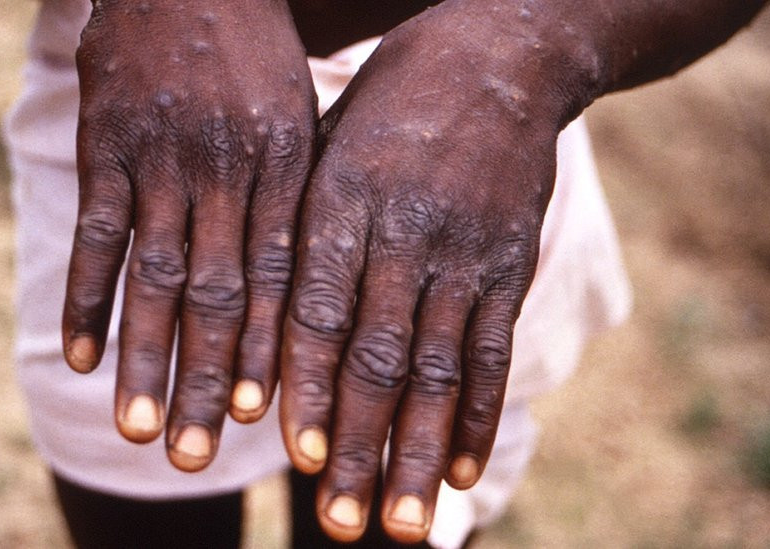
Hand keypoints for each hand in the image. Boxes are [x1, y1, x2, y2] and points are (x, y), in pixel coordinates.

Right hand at [62, 0, 315, 470]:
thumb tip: (303, 289)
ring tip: (141, 428)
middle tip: (201, 454)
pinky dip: (86, 298)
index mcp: (284, 165)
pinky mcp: (106, 143)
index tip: (267, 420)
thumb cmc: (254, 55)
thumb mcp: (299, 115)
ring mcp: (162, 157)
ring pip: (155, 276)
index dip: (272, 351)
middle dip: (210, 378)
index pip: (281, 277)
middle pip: (219, 293)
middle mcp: (226, 169)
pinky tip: (78, 356)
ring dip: (145, 358)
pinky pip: (97, 233)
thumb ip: (296, 198)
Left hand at [279, 3, 590, 541]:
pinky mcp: (508, 262)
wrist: (499, 54)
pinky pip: (492, 348)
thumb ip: (300, 227)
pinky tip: (459, 468)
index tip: (295, 456)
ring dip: (415, 451)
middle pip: (376, 356)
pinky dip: (477, 413)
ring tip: (399, 523)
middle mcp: (403, 232)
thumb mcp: (327, 143)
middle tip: (341, 524)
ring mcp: (463, 251)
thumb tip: (261, 323)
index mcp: (341, 200)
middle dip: (357, 445)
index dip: (307, 386)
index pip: (317, 309)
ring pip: (437, 368)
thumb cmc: (389, 104)